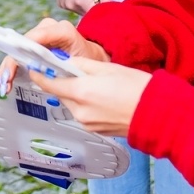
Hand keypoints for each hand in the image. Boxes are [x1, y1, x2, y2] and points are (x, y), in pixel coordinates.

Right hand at [0, 18, 109, 91]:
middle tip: (7, 80)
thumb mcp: (79, 65)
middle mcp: (48, 28)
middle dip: (12, 62)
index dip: (22, 50)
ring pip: (19, 49)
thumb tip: (41, 74)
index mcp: (62, 29)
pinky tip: (8, 80)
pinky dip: (14, 68)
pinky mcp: (36, 43)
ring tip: (5, 84)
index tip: (14, 64)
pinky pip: (21, 53)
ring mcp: (40, 34)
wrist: (92, 58)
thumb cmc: (89, 60)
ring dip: (10, 67)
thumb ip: (62, 67)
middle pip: (23, 43)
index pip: (36, 37)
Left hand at [21, 57, 152, 136]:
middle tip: (76, 72)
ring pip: (72, 104)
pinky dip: (88, 105)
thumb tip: (65, 62)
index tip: (35, 66)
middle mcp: (80, 111)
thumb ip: (81, 65)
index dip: (40, 74)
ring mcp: (87, 124)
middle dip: (64, 82)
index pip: (48, 83)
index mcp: (80, 92)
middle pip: (60, 93)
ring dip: (77, 94)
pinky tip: (104, 99)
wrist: (158, 115)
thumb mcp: (107, 67)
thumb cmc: (138, 88)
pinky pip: (83, 114)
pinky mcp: (96, 131)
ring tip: (98, 86)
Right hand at [49, 0, 110, 15]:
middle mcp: (71, 6)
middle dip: (94, 7)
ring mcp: (64, 5)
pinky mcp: (60, 3)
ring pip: (81, 12)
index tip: (104, 2)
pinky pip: (73, 8)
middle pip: (88, 14)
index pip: (96, 15)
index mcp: (82, 1)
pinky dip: (77, 3)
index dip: (102, 9)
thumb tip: (112, 9)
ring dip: (85, 5)